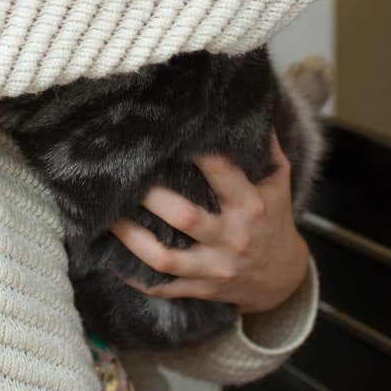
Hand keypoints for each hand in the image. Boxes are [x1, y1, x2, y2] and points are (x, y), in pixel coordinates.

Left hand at [109, 129, 310, 313]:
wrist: (283, 278)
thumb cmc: (272, 217)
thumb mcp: (276, 181)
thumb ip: (265, 146)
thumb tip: (250, 101)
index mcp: (250, 204)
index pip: (221, 173)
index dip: (195, 152)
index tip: (166, 133)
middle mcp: (231, 237)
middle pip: (185, 217)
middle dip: (151, 195)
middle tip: (123, 174)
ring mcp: (214, 267)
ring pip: (166, 257)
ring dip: (132, 237)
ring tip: (107, 215)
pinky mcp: (201, 288)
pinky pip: (163, 286)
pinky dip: (135, 275)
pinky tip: (110, 258)